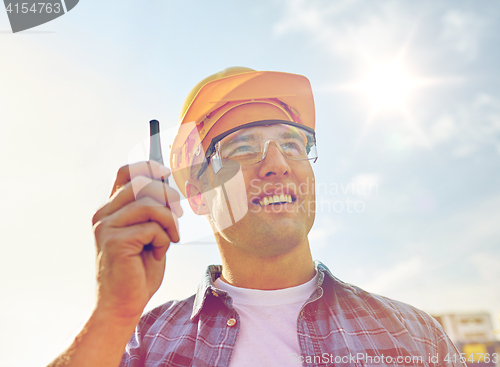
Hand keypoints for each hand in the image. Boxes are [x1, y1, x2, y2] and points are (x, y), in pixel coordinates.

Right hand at [91, 161, 182, 320]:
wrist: (122, 304)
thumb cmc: (138, 270)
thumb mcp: (148, 233)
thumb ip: (152, 211)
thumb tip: (168, 186)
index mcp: (110, 209)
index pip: (126, 173)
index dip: (148, 166)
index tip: (167, 171)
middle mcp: (104, 214)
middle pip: (142, 185)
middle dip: (168, 196)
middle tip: (179, 215)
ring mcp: (106, 227)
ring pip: (150, 205)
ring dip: (169, 222)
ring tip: (169, 239)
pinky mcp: (115, 241)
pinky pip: (152, 228)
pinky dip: (163, 239)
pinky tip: (157, 253)